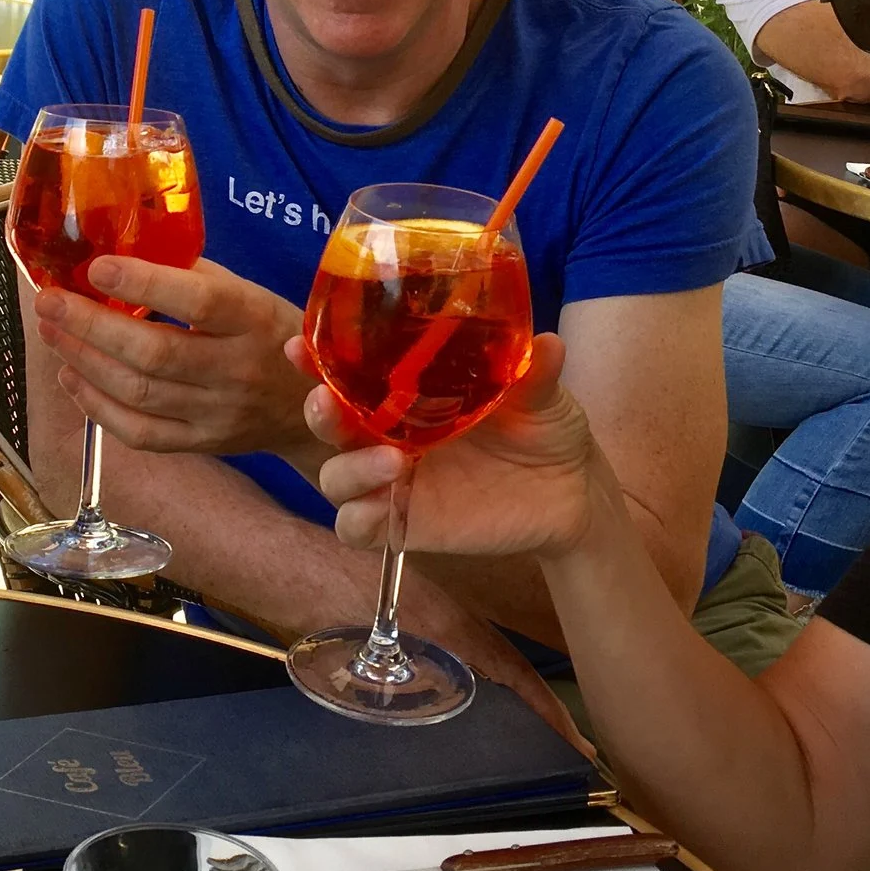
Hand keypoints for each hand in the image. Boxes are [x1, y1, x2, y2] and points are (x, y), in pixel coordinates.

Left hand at [36, 257, 310, 456]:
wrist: (312, 406)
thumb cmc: (269, 333)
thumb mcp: (248, 292)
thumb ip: (192, 273)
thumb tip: (121, 248)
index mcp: (252, 318)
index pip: (198, 301)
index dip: (144, 283)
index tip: (96, 267)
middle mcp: (236, 369)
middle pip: (155, 354)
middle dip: (92, 326)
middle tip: (51, 302)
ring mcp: (217, 413)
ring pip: (140, 393)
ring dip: (85, 361)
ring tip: (53, 331)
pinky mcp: (202, 442)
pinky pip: (140, 432)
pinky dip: (98, 407)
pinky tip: (72, 377)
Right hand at [304, 331, 604, 562]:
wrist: (571, 493)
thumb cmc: (544, 428)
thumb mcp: (542, 394)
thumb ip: (535, 373)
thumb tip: (548, 343)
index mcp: (406, 389)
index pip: (346, 369)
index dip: (315, 358)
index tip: (298, 347)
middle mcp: (387, 431)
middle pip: (326, 422)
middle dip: (317, 411)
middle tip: (329, 402)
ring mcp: (392, 480)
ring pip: (334, 476)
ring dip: (349, 468)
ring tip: (394, 460)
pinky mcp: (404, 524)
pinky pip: (356, 527)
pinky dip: (359, 518)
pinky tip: (385, 504)